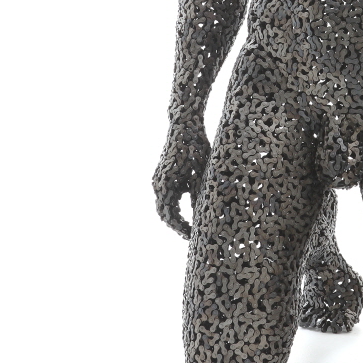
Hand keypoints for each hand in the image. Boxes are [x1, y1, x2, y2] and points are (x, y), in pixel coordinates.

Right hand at [152, 117, 210, 238]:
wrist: (185, 125)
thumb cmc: (195, 147)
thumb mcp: (202, 173)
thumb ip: (200, 195)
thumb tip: (203, 215)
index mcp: (166, 186)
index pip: (170, 216)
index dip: (181, 229)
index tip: (192, 237)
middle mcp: (159, 184)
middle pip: (165, 213)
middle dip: (178, 225)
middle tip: (192, 235)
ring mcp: (160, 179)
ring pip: (166, 204)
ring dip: (176, 215)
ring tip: (191, 225)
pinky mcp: (164, 174)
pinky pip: (168, 194)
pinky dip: (176, 203)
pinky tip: (189, 207)